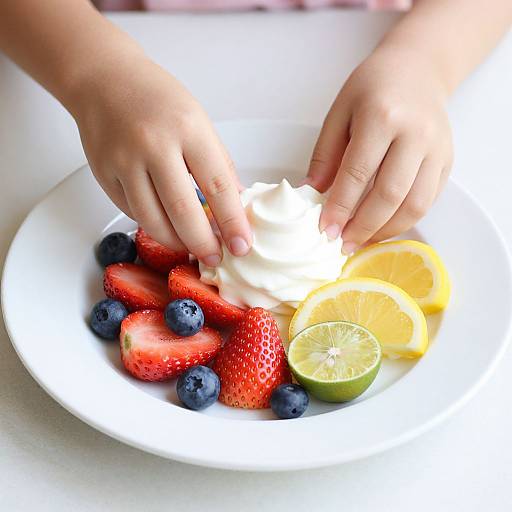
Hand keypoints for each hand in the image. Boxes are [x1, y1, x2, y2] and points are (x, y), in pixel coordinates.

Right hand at [71, 55, 250, 265]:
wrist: (104, 80)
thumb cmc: (158, 100)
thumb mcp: (199, 122)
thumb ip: (218, 165)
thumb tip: (234, 206)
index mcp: (188, 129)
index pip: (217, 186)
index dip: (233, 222)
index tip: (242, 246)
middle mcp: (154, 145)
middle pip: (183, 212)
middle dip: (203, 244)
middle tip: (215, 258)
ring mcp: (124, 161)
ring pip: (152, 221)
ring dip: (176, 242)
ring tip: (190, 246)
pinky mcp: (104, 175)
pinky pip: (133, 212)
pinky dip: (153, 224)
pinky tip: (165, 222)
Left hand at [305, 47, 452, 252]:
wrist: (418, 69)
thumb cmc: (373, 88)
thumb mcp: (339, 112)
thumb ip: (325, 154)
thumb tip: (312, 193)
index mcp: (382, 117)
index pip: (357, 173)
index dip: (340, 207)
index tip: (325, 230)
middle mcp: (415, 134)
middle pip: (389, 194)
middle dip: (363, 226)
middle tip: (343, 244)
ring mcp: (437, 149)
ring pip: (414, 204)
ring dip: (386, 230)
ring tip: (362, 241)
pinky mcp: (447, 161)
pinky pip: (428, 201)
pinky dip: (404, 221)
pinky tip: (382, 227)